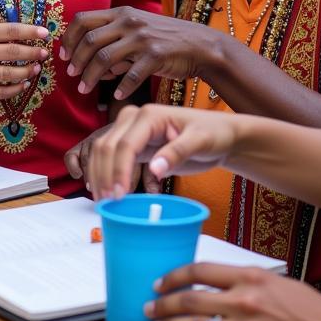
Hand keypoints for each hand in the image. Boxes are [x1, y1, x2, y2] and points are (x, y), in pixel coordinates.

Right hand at [0, 23, 48, 98]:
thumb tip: (26, 36)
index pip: (9, 31)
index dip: (29, 32)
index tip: (45, 33)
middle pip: (11, 53)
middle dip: (32, 53)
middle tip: (44, 53)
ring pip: (7, 74)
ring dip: (26, 72)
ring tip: (36, 68)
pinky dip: (14, 90)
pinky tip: (23, 84)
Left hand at [59, 8, 223, 99]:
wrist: (200, 45)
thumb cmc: (164, 40)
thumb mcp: (137, 31)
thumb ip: (113, 43)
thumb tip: (91, 65)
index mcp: (121, 13)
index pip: (83, 19)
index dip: (69, 38)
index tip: (64, 56)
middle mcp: (129, 22)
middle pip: (89, 40)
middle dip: (76, 60)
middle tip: (72, 75)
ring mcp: (142, 38)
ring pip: (104, 59)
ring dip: (90, 77)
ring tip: (84, 89)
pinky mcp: (155, 55)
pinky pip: (130, 75)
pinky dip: (121, 88)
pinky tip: (117, 97)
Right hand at [88, 104, 241, 198]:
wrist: (219, 134)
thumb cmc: (213, 133)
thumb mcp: (201, 141)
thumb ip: (177, 152)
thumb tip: (155, 169)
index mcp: (149, 115)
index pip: (125, 144)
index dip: (118, 171)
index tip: (119, 196)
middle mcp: (134, 119)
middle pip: (107, 147)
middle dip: (104, 175)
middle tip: (108, 204)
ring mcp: (131, 130)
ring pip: (103, 151)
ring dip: (100, 176)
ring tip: (104, 202)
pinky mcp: (134, 143)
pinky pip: (112, 158)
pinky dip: (106, 174)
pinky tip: (107, 191)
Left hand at [146, 263, 320, 320]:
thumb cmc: (313, 309)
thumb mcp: (278, 282)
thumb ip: (248, 282)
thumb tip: (222, 284)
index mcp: (250, 277)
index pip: (200, 271)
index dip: (174, 276)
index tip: (159, 283)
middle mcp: (245, 302)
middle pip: (190, 300)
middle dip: (163, 304)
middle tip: (148, 308)